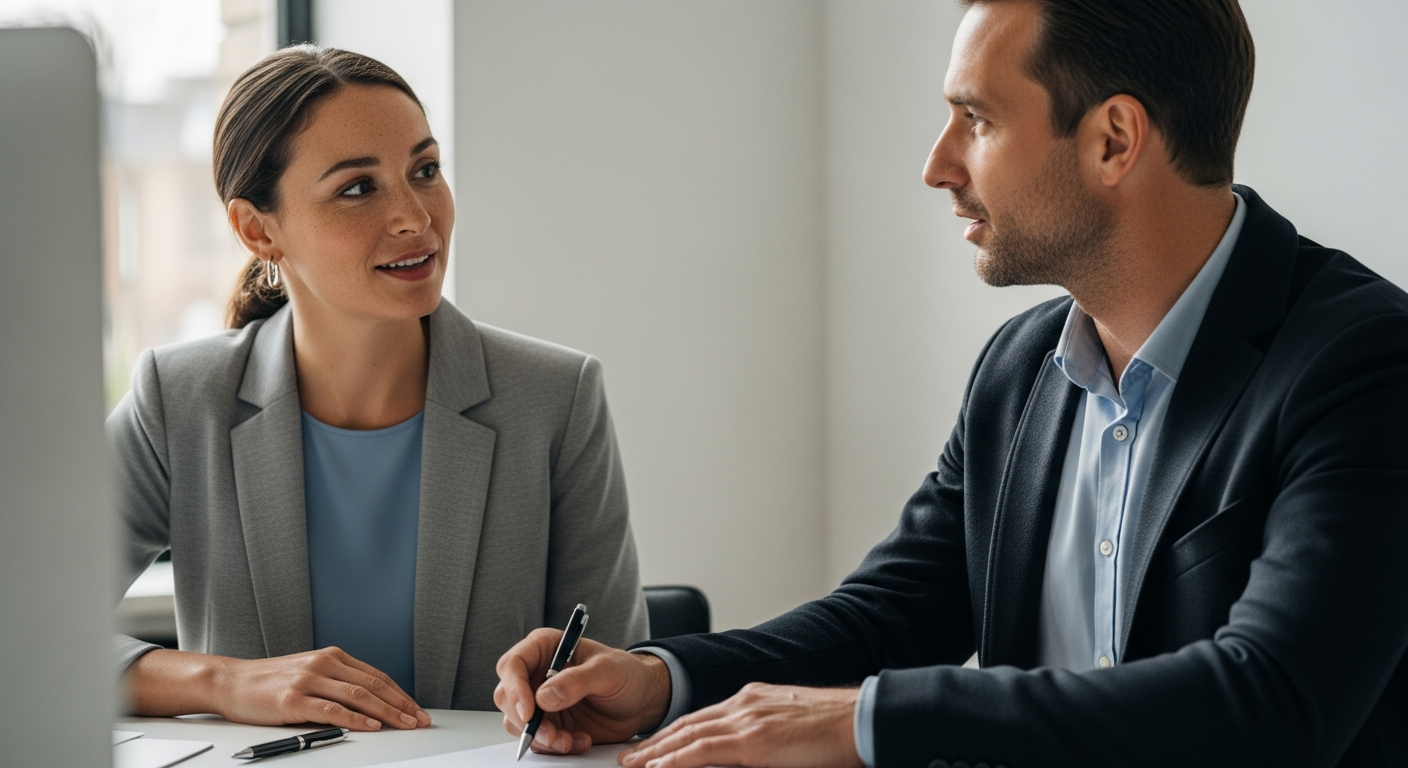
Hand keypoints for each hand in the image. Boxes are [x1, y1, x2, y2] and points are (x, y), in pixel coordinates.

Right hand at [126, 647, 431, 731]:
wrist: (230, 681)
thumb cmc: (270, 683)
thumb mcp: (309, 673)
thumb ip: (337, 683)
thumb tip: (372, 705)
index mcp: (332, 656)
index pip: (376, 676)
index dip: (400, 694)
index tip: (416, 710)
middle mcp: (323, 663)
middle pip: (373, 685)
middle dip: (401, 704)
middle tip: (419, 720)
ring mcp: (309, 680)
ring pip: (358, 696)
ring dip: (387, 712)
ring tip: (404, 724)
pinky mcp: (294, 699)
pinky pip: (332, 709)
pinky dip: (355, 718)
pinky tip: (370, 726)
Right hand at [494, 629, 670, 753]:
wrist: (642, 701)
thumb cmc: (627, 674)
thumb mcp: (608, 670)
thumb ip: (577, 681)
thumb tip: (544, 697)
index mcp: (545, 648)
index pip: (513, 665)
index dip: (515, 688)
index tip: (530, 711)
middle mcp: (536, 674)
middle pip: (507, 697)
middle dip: (527, 721)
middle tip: (552, 734)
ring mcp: (540, 702)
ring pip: (518, 723)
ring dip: (542, 738)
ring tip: (571, 740)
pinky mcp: (549, 724)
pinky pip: (538, 741)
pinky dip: (556, 747)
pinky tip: (580, 741)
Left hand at [618, 683, 861, 767]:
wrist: (862, 719)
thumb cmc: (836, 730)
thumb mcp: (790, 728)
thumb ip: (762, 738)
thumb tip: (746, 754)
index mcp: (752, 700)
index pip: (702, 718)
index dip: (673, 733)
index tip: (652, 747)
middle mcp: (744, 703)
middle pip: (687, 724)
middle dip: (655, 743)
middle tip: (627, 759)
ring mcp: (747, 718)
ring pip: (688, 735)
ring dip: (656, 752)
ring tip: (631, 766)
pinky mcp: (754, 739)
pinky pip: (704, 750)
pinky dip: (677, 759)